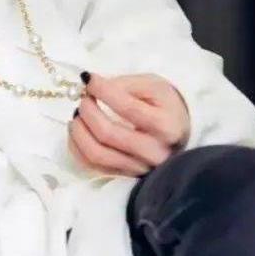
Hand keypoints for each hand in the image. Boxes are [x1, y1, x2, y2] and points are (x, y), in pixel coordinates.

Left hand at [68, 71, 190, 177]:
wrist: (178, 132)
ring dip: (78, 131)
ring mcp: (139, 168)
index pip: (128, 108)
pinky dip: (76, 147)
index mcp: (166, 126)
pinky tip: (77, 131)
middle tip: (84, 98)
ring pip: (97, 154)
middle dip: (88, 111)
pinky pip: (92, 166)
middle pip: (108, 134)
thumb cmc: (164, 106)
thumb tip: (94, 85)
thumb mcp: (153, 85)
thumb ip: (125, 84)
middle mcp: (155, 153)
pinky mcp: (125, 176)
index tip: (89, 79)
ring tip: (78, 114)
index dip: (103, 91)